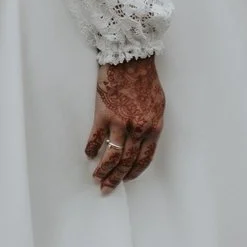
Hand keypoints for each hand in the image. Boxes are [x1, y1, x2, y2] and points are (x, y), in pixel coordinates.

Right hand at [85, 56, 164, 191]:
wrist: (130, 58)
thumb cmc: (145, 78)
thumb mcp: (157, 103)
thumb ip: (151, 123)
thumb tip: (143, 138)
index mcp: (153, 127)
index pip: (144, 158)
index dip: (134, 172)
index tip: (126, 179)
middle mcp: (138, 129)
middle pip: (127, 161)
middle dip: (117, 178)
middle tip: (107, 188)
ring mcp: (121, 123)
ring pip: (112, 155)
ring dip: (103, 169)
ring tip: (96, 177)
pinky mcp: (104, 115)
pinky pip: (96, 138)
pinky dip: (91, 148)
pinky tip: (89, 154)